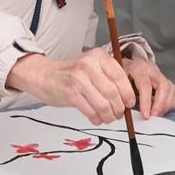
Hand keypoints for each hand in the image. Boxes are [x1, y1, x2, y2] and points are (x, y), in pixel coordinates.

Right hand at [6, 50, 135, 124]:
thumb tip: (127, 97)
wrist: (44, 76)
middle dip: (119, 108)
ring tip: (108, 117)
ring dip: (109, 115)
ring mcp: (79, 79)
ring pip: (104, 104)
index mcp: (97, 56)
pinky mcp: (71, 93)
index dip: (128, 93)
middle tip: (119, 113)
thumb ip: (108, 77)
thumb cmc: (70, 74)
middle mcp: (89, 65)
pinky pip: (91, 111)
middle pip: (113, 93)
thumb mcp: (92, 67)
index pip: (120, 76)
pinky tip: (96, 118)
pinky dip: (97, 118)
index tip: (129, 103)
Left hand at [122, 57, 174, 118]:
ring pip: (171, 90)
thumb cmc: (124, 73)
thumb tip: (125, 106)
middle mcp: (153, 70)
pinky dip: (170, 103)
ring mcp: (161, 75)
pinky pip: (174, 93)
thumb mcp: (118, 78)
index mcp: (139, 69)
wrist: (131, 64)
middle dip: (160, 105)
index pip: (145, 86)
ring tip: (156, 115)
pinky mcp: (167, 81)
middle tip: (153, 116)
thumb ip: (122, 91)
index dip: (146, 102)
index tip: (145, 115)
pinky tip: (162, 110)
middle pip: (163, 87)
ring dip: (166, 105)